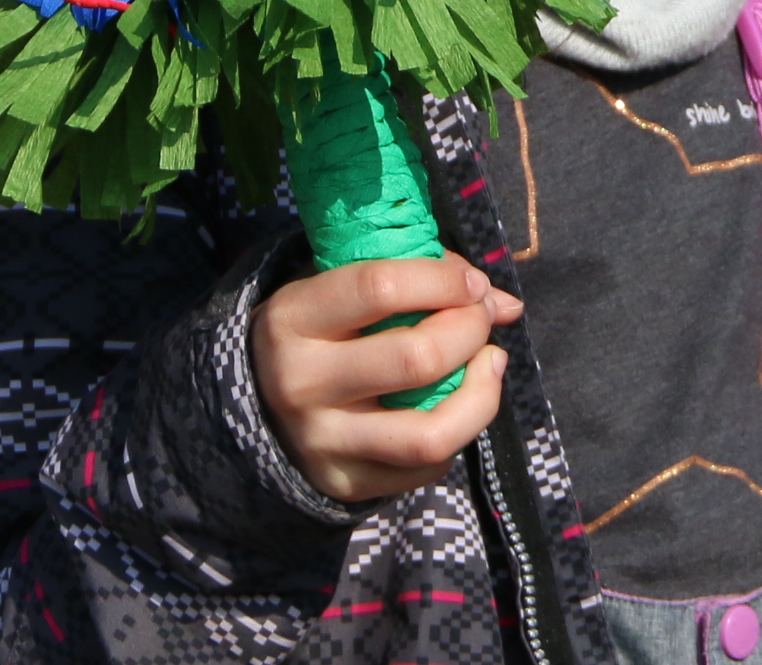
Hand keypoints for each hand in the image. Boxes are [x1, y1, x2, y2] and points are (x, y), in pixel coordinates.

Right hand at [250, 257, 519, 502]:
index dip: (443, 281)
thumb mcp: (343, 284)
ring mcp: (321, 442)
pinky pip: (427, 467)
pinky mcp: (344, 483)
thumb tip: (505, 305)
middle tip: (480, 319)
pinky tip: (455, 405)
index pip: (381, 287)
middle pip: (416, 358)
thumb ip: (422, 277)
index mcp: (292, 318)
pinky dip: (458, 432)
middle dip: (470, 330)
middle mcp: (300, 383)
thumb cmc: (322, 327)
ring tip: (489, 364)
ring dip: (481, 393)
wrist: (256, 403)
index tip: (473, 284)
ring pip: (431, 433)